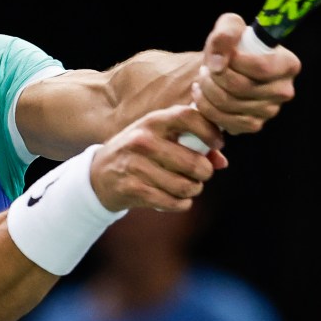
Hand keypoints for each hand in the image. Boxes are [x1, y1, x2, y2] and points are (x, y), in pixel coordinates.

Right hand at [88, 103, 223, 212]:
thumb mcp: (159, 138)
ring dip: (193, 190)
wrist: (98, 175)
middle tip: (202, 174)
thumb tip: (222, 161)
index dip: (210, 131)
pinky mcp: (133, 189)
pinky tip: (177, 199)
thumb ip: (192, 144)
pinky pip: (173, 202)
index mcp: (153, 121)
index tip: (218, 144)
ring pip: (185, 186)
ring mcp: (136, 165)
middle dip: (205, 173)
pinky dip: (181, 204)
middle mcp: (143, 140)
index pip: (189, 116)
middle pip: (194, 162)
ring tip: (188, 187)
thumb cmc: (139, 153)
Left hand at [190, 12, 300, 134]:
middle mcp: (284, 90)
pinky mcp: (254, 125)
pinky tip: (202, 94)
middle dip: (216, 77)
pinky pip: (227, 122)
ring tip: (201, 77)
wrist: (226, 67)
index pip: (261, 68)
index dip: (234, 62)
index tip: (218, 54)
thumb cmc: (233, 44)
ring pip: (231, 105)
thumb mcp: (230, 26)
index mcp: (288, 64)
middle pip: (243, 88)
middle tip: (205, 67)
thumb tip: (219, 63)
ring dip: (208, 91)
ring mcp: (270, 111)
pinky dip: (208, 108)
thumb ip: (226, 32)